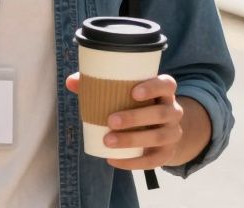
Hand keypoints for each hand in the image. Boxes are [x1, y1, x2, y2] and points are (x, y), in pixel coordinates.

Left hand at [66, 73, 183, 169]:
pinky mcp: (168, 153)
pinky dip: (134, 162)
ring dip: (133, 140)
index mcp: (163, 92)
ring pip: (159, 136)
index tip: (133, 92)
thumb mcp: (124, 91)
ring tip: (108, 141)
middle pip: (161, 113)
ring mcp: (173, 132)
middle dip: (136, 117)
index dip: (153, 87)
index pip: (167, 85)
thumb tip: (71, 81)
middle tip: (110, 121)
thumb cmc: (135, 104)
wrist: (161, 129)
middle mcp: (173, 111)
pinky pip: (155, 160)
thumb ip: (98, 84)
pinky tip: (114, 160)